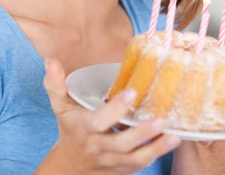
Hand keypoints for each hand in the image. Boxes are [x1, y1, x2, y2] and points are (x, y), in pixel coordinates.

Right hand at [43, 58, 180, 173]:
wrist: (70, 167)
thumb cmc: (70, 130)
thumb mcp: (60, 107)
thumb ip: (55, 84)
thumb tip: (51, 61)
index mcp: (86, 128)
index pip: (100, 120)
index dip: (115, 108)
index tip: (132, 92)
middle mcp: (100, 147)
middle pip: (121, 144)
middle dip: (140, 133)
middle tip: (159, 119)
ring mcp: (113, 161)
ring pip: (135, 158)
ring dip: (156, 148)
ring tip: (174, 134)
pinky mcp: (124, 169)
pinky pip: (141, 165)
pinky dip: (158, 154)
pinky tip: (173, 140)